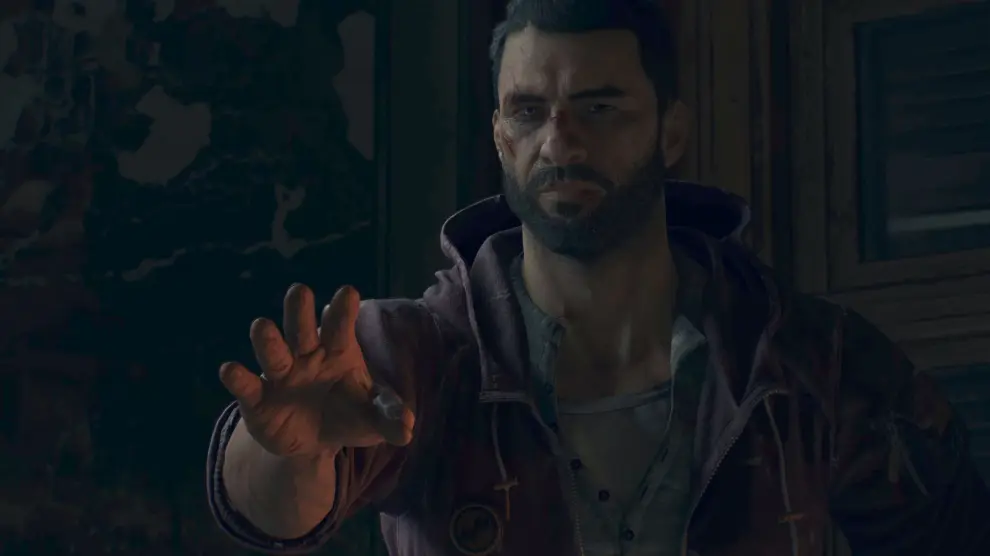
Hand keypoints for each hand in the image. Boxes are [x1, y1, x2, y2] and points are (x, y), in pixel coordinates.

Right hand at [219, 284, 413, 457]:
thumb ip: (389, 418)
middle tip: (300, 291)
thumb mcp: (372, 419)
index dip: (343, 310)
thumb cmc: (348, 414)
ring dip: (267, 339)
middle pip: (301, 327)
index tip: (348, 293)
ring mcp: (280, 373)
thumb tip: (407, 429)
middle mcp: (306, 354)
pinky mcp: (257, 398)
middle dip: (299, 310)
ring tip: (261, 326)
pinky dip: (237, 377)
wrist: (315, 441)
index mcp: (337, 351)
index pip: (340, 326)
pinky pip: (246, 385)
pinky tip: (231, 369)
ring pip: (272, 349)